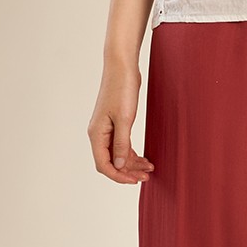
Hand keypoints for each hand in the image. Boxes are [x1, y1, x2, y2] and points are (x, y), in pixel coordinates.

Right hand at [87, 62, 154, 184]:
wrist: (122, 66)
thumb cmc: (122, 89)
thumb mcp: (124, 118)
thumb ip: (121, 144)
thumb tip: (117, 166)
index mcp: (97, 134)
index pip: (104, 164)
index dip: (118, 176)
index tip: (135, 180)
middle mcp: (99, 133)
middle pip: (110, 161)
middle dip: (127, 171)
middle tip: (146, 176)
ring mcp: (106, 128)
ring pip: (116, 154)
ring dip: (131, 162)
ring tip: (149, 167)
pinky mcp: (114, 122)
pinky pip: (120, 143)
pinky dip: (130, 152)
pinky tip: (143, 156)